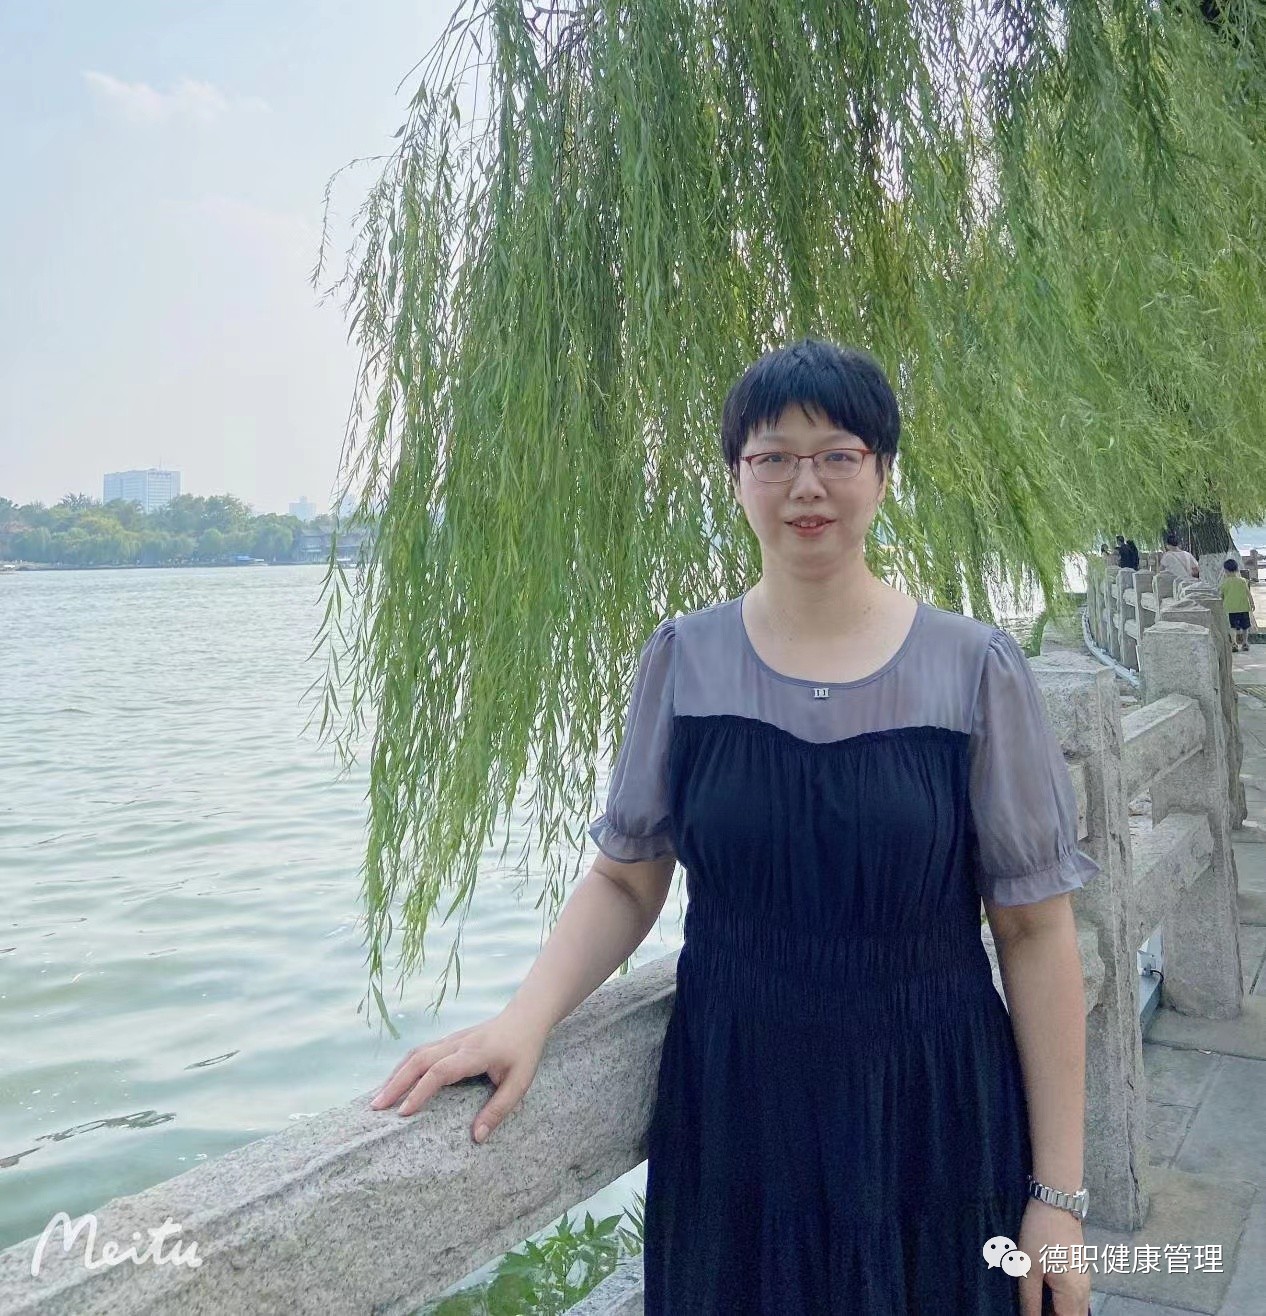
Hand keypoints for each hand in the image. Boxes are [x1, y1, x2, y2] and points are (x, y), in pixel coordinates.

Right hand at [370, 1007, 548, 1143]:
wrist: (525, 1018)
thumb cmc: (523, 1051)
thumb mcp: (520, 1083)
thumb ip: (499, 1109)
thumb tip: (477, 1137)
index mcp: (474, 1054)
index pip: (440, 1071)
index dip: (420, 1091)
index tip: (403, 1113)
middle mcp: (457, 1044)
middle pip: (419, 1059)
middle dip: (395, 1083)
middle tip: (376, 1108)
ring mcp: (451, 1039)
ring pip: (416, 1053)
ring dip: (396, 1074)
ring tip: (378, 1098)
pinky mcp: (449, 1041)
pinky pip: (421, 1052)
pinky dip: (404, 1067)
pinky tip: (396, 1082)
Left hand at [1016, 1199, 1091, 1314]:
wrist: (1057, 1203)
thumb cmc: (1040, 1235)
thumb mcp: (1028, 1268)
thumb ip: (1030, 1301)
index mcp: (1072, 1294)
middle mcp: (1084, 1292)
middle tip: (1034, 1310)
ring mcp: (1085, 1281)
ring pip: (1076, 1310)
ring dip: (1059, 1312)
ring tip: (1038, 1306)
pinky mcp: (1081, 1272)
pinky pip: (1075, 1298)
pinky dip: (1062, 1304)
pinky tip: (1045, 1297)